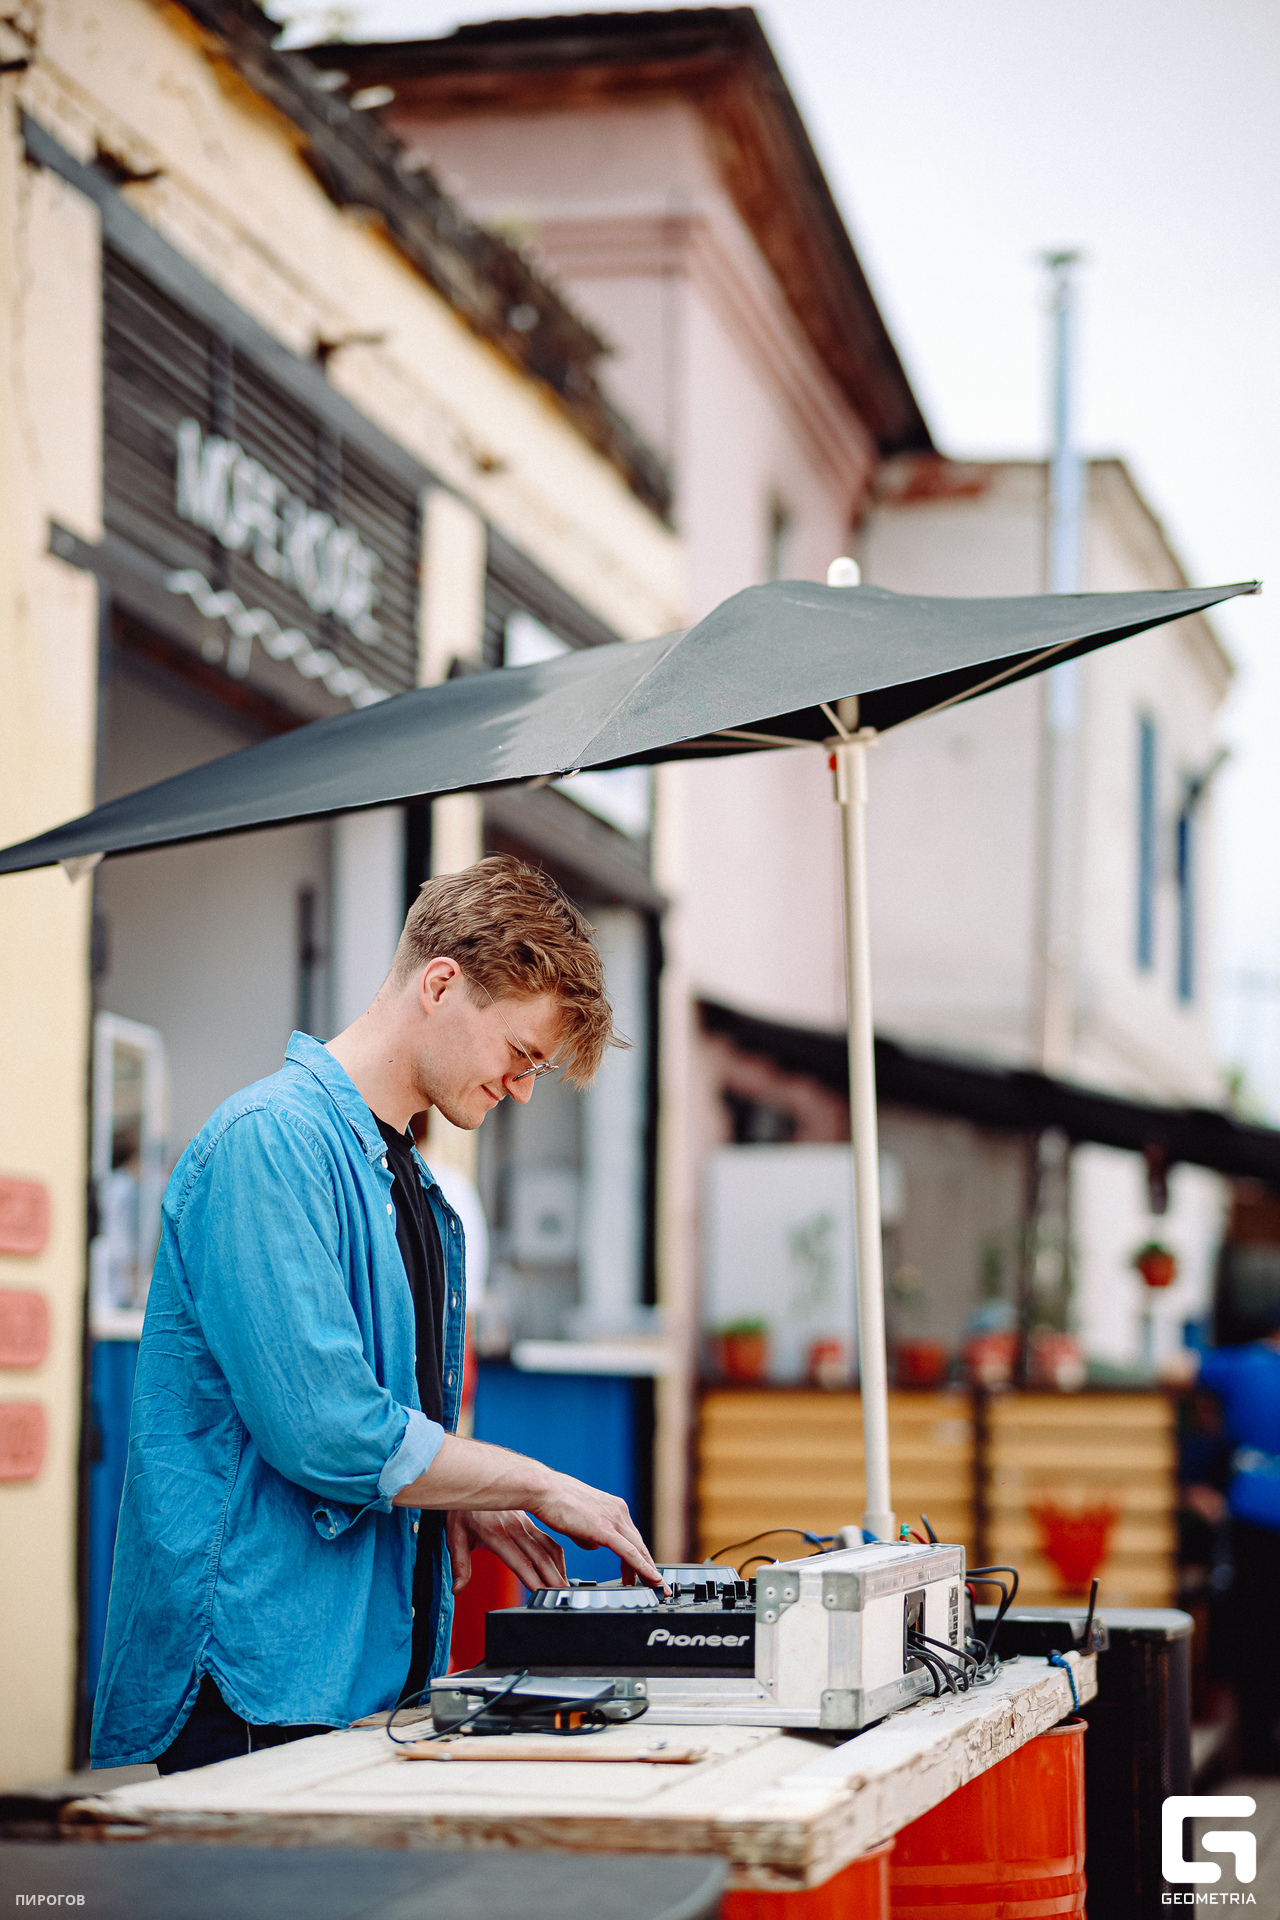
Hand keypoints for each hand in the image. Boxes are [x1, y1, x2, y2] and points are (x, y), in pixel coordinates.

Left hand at [446, 1508, 567, 1592]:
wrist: (470, 1478)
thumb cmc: (462, 1509)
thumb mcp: (454, 1536)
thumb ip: (460, 1565)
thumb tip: (458, 1589)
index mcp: (495, 1532)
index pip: (518, 1560)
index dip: (531, 1578)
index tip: (541, 1593)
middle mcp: (514, 1526)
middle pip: (538, 1556)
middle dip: (551, 1578)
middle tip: (561, 1596)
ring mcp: (524, 1522)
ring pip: (548, 1547)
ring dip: (558, 1567)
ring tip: (564, 1586)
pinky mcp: (529, 1520)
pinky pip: (548, 1539)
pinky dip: (557, 1555)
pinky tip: (560, 1568)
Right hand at [527, 1472, 663, 1588]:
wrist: (544, 1490)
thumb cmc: (555, 1503)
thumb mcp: (579, 1520)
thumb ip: (590, 1532)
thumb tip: (595, 1544)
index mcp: (613, 1507)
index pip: (632, 1537)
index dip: (641, 1556)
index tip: (644, 1572)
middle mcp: (619, 1511)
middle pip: (639, 1545)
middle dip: (649, 1567)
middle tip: (655, 1585)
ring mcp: (614, 1518)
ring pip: (639, 1550)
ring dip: (648, 1571)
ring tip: (654, 1588)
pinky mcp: (606, 1529)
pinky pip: (630, 1553)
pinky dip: (643, 1567)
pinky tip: (651, 1578)